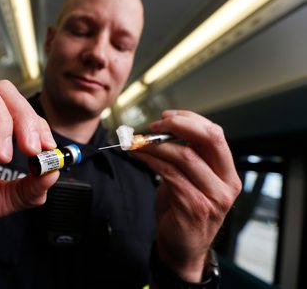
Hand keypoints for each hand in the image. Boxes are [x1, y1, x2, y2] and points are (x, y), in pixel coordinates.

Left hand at [133, 110, 241, 281]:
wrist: (182, 248)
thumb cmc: (184, 211)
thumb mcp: (191, 180)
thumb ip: (188, 157)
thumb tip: (166, 130)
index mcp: (228, 173)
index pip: (215, 134)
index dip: (190, 120)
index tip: (166, 117)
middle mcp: (226, 184)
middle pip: (208, 139)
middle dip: (178, 126)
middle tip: (154, 125)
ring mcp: (213, 197)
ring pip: (185, 155)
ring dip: (156, 145)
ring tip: (138, 143)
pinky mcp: (194, 206)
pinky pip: (169, 173)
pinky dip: (151, 160)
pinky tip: (139, 156)